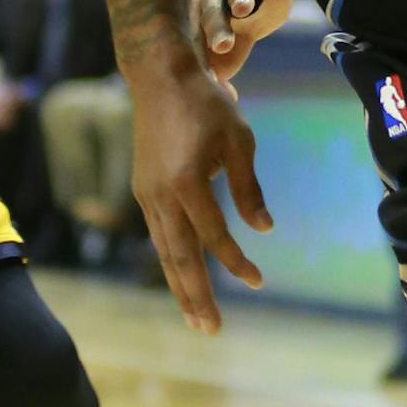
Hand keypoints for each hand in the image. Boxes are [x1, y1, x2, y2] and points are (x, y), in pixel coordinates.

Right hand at [130, 62, 270, 333]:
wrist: (160, 76)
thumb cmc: (207, 104)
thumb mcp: (239, 140)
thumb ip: (248, 188)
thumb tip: (263, 229)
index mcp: (187, 183)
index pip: (214, 237)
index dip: (236, 263)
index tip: (258, 281)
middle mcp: (161, 195)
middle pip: (180, 257)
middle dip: (196, 296)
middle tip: (211, 330)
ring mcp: (147, 194)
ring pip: (164, 250)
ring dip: (180, 285)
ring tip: (194, 317)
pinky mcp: (143, 189)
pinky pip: (158, 234)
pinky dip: (171, 259)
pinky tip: (181, 275)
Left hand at [190, 0, 293, 83]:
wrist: (240, 5)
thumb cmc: (222, 37)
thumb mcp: (217, 59)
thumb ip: (217, 77)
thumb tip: (227, 99)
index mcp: (194, 26)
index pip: (194, 43)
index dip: (200, 59)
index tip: (211, 79)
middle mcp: (211, 3)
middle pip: (213, 16)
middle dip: (217, 30)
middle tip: (222, 46)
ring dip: (239, 0)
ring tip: (243, 8)